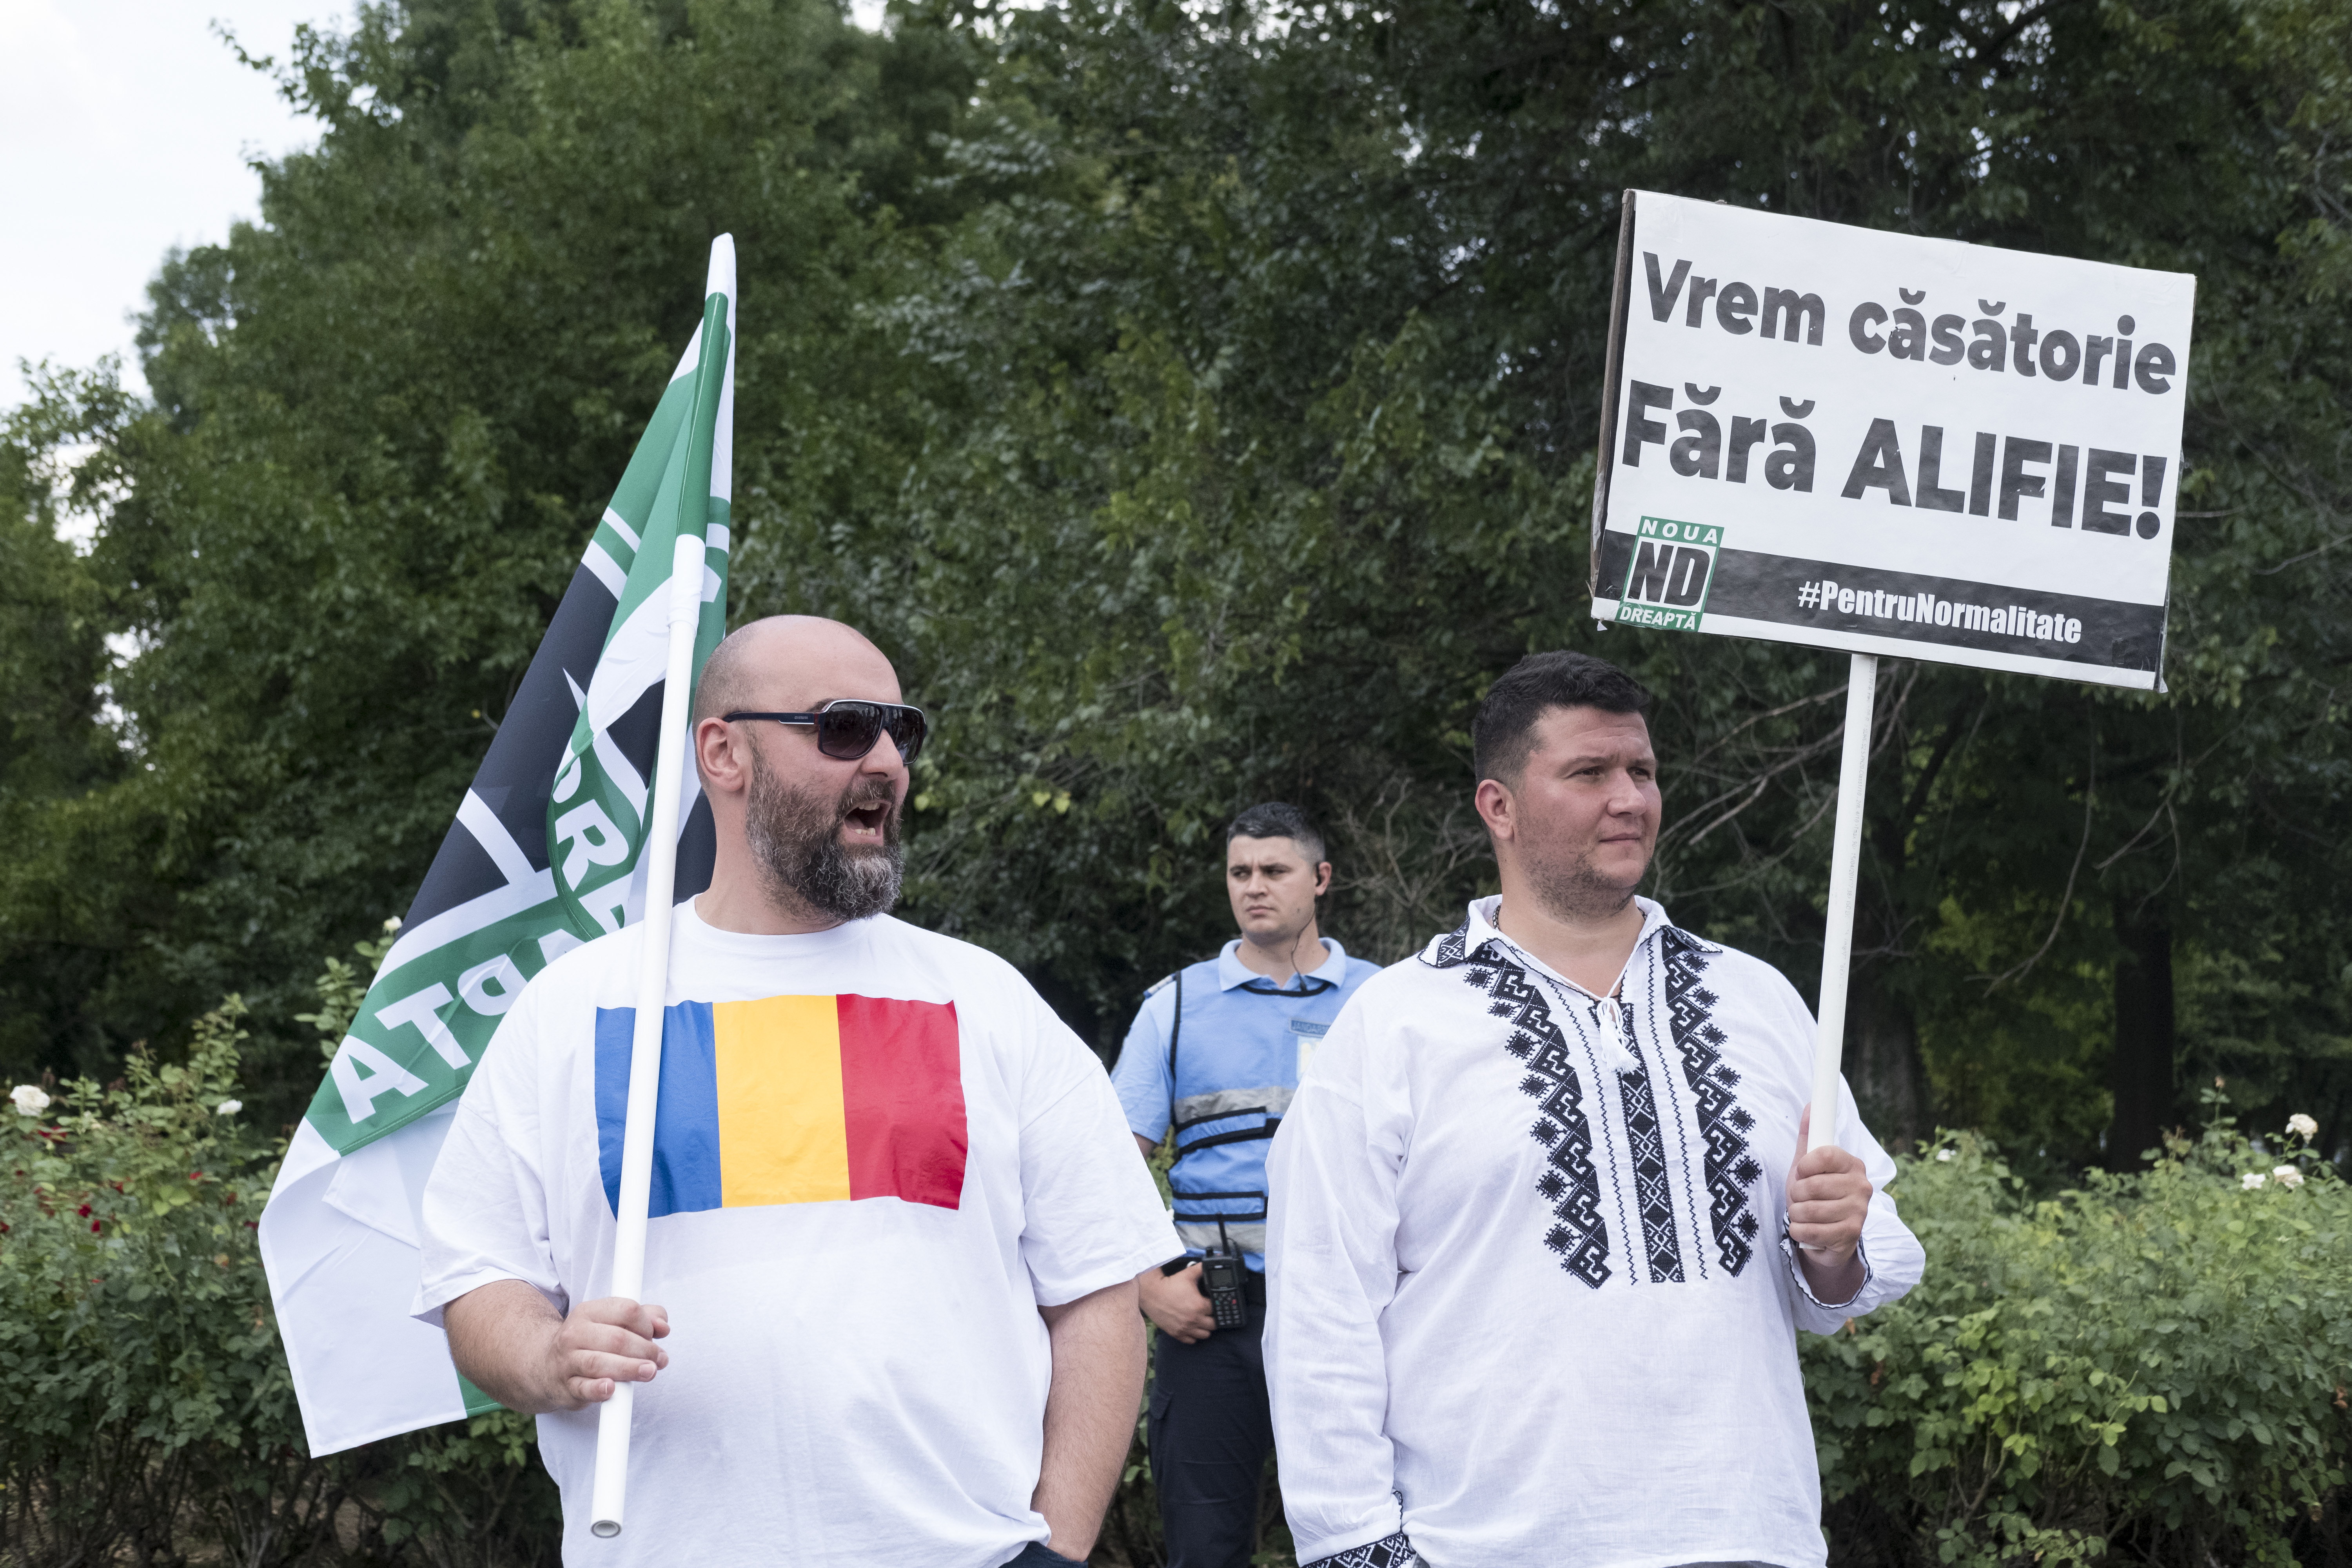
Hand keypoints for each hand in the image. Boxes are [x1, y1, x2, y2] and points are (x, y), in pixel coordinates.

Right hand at [544, 1296, 671, 1408]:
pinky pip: (582, 1388)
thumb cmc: (590, 1343)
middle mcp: (575, 1333)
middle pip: (617, 1338)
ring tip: (649, 1372)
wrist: (545, 1367)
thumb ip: (644, 1317)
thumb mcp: (612, 1322)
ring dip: (629, 1368)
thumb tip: (663, 1326)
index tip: (654, 1337)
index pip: (626, 1310)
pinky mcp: (565, 1386)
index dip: (647, 1325)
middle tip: (660, 1360)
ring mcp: (567, 1361)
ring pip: (600, 1362)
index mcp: (589, 1312)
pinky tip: (612, 1389)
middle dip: (645, 1350)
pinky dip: (598, 1389)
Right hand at [1137, 1263, 1215, 1343]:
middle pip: (1214, 1325)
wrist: (1151, 1293)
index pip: (1217, 1310)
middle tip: (1208, 1312)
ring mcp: (1186, 1328)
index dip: (1216, 1305)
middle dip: (1213, 1318)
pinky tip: (1191, 1327)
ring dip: (1205, 1328)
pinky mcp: (1177, 1333)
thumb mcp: (1188, 1274)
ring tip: (1201, 1320)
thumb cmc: (1169, 1284)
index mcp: (1200, 1305)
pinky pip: (1192, 1341)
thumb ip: (1201, 1269)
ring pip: (1205, 1335)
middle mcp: (1194, 1319)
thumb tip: (1209, 1264)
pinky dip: (1193, 1335)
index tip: (1211, 1303)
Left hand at [1787, 1107, 1871, 1299]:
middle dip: (1796, 1194)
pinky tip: (1807, 1230)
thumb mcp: (1808, 1167)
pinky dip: (1799, 1231)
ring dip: (1796, 1214)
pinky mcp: (1850, 1235)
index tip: (1802, 1172)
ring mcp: (1859, 1212)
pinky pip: (1808, 1231)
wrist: (1826, 1238)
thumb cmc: (1815, 1197)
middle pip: (1811, 1185)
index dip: (1805, 1165)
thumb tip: (1810, 1105)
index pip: (1824, 1154)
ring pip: (1807, 1209)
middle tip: (1802, 1199)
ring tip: (1805, 1214)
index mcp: (1853, 1165)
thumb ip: (1809, 1137)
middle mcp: (1862, 1186)